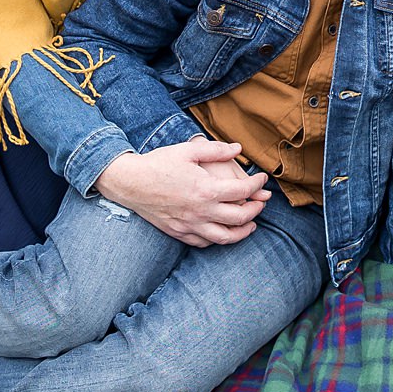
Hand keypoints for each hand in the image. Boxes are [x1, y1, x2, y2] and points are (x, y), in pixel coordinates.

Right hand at [93, 140, 269, 246]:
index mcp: (206, 189)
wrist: (130, 183)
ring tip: (250, 224)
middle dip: (256, 209)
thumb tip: (238, 149)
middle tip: (260, 202)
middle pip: (240, 217)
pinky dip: (218, 239)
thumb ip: (216, 150)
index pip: (243, 190)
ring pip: (225, 237)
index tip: (262, 179)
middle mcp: (201, 211)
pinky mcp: (179, 233)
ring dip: (243, 231)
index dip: (257, 184)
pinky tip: (223, 230)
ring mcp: (190, 225)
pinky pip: (204, 242)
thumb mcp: (188, 150)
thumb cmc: (159, 163)